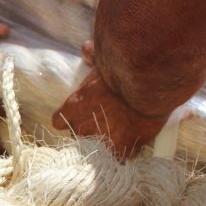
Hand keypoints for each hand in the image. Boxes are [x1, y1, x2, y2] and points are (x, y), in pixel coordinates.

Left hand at [53, 42, 169, 158]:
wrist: (146, 86)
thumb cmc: (122, 71)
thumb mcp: (104, 60)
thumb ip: (92, 56)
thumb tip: (86, 48)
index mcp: (72, 108)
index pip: (59, 121)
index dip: (71, 118)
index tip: (81, 113)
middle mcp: (80, 128)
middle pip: (78, 135)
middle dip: (90, 129)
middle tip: (106, 119)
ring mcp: (99, 141)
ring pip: (97, 148)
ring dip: (106, 142)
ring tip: (120, 132)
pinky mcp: (120, 150)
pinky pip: (119, 157)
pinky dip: (125, 152)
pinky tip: (132, 144)